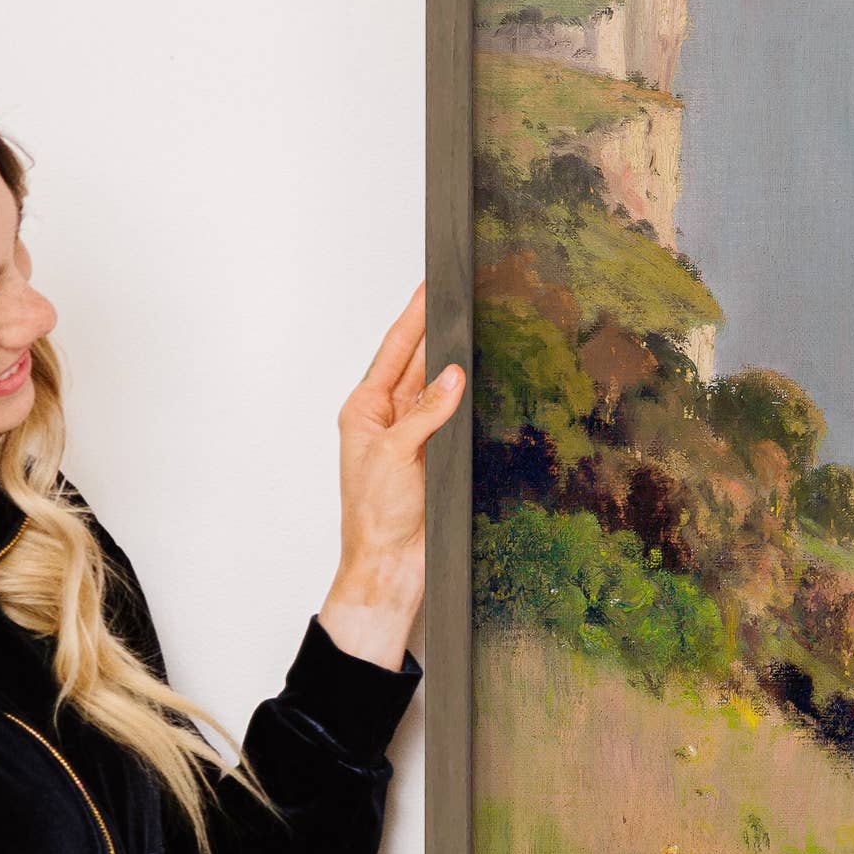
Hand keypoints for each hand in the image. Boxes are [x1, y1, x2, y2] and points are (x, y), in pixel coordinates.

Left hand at [322, 288, 463, 669]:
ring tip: (481, 328)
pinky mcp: (438, 455)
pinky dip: (471, 397)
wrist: (391, 567)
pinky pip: (457, 415)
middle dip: (440, 331)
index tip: (430, 286)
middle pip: (419, 362)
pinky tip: (488, 380)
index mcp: (366, 410)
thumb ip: (425, 412)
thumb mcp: (395, 455)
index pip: (395, 351)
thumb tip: (453, 375)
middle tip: (463, 297)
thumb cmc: (375, 518)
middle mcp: (390, 418)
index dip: (414, 317)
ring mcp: (416, 436)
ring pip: (441, 387)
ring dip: (458, 363)